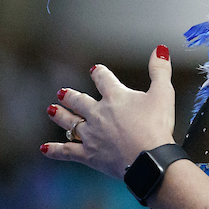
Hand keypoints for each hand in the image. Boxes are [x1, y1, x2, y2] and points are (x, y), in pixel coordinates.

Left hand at [43, 45, 176, 178]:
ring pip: (69, 122)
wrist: (148, 158)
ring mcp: (91, 134)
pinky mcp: (89, 154)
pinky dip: (54, 150)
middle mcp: (98, 113)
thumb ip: (160, 71)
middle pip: (79, 101)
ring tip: (52, 110)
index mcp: (115, 97)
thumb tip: (160, 50)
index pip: (103, 79)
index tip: (94, 70)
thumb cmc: (157, 126)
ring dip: (60, 115)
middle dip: (70, 96)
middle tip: (62, 93)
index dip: (99, 73)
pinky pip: (67, 151)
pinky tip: (44, 148)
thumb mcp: (163, 94)